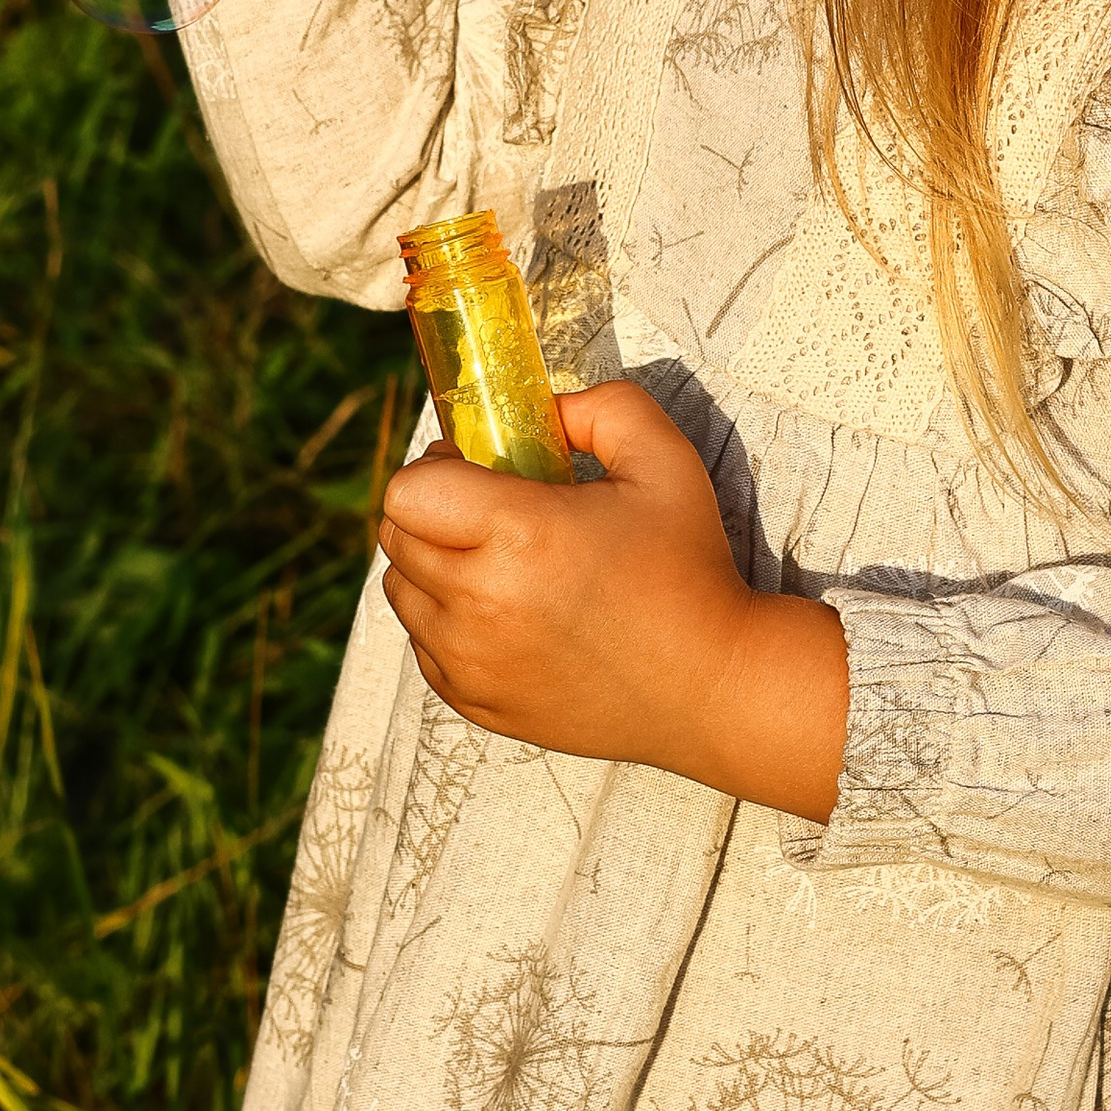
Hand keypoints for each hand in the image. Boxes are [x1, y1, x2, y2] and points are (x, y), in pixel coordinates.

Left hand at [377, 380, 847, 822]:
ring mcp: (474, 663)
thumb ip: (601, 407)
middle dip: (432, 511)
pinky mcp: (477, 704)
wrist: (712, 686)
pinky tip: (505, 613)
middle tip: (487, 509)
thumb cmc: (689, 570)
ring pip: (402, 593)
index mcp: (519, 536)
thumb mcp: (663, 459)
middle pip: (397, 538)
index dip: (435, 468)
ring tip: (495, 562)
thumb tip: (543, 410)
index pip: (407, 492)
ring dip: (433, 567)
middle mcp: (481, 606)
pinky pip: (424, 646)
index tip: (477, 469)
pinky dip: (447, 623)